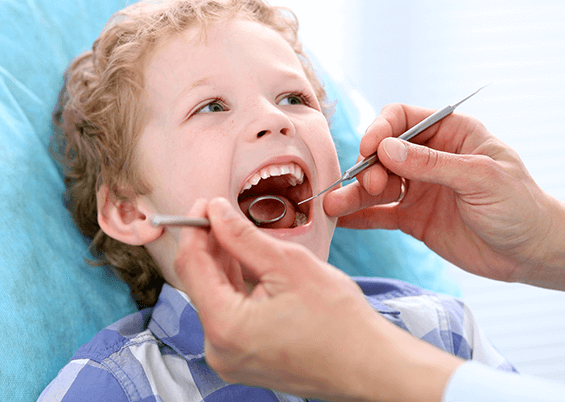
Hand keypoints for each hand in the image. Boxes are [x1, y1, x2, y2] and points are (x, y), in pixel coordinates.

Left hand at [173, 197, 461, 401]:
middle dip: (209, 244)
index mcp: (225, 327)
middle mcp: (218, 349)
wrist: (368, 365)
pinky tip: (247, 264)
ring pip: (214, 297)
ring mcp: (230, 358)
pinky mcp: (244, 359)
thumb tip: (216, 211)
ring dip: (223, 264)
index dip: (194, 229)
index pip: (190, 266)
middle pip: (199, 282)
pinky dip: (236, 287)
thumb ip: (243, 236)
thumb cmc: (340, 321)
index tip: (205, 204)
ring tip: (238, 235)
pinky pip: (229, 315)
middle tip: (222, 213)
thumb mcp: (289, 264)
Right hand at [324, 103, 564, 290]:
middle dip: (369, 168)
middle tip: (369, 187)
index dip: (380, 130)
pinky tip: (340, 220)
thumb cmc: (520, 206)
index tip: (369, 149)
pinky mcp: (413, 218)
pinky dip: (360, 216)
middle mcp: (429, 158)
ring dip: (354, 194)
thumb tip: (385, 149)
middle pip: (383, 153)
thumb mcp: (480, 178)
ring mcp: (419, 189)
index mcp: (449, 134)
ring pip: (377, 185)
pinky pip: (380, 214)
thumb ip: (432, 164)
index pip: (402, 119)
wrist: (531, 252)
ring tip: (333, 205)